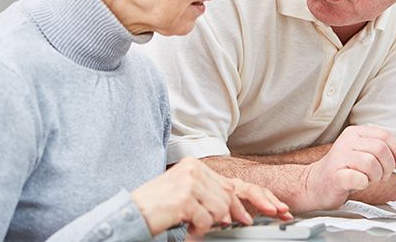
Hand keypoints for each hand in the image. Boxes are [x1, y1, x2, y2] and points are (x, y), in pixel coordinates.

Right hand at [131, 157, 287, 235]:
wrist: (130, 214)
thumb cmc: (157, 208)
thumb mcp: (186, 196)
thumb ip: (208, 196)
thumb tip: (232, 210)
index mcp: (194, 166)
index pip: (229, 184)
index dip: (249, 200)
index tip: (265, 212)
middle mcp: (193, 169)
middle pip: (228, 195)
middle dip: (236, 214)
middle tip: (241, 225)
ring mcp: (189, 182)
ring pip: (220, 209)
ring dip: (209, 223)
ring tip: (191, 224)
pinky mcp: (184, 197)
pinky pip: (206, 219)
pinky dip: (198, 228)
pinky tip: (186, 226)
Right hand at [303, 126, 395, 209]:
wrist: (316, 185)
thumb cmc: (343, 171)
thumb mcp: (368, 159)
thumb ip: (390, 157)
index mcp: (355, 134)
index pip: (384, 135)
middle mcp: (347, 142)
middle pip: (381, 149)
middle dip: (388, 166)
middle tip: (382, 175)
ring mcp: (339, 158)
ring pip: (372, 163)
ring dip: (376, 176)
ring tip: (368, 179)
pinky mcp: (335, 175)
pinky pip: (359, 178)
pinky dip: (364, 184)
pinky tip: (358, 184)